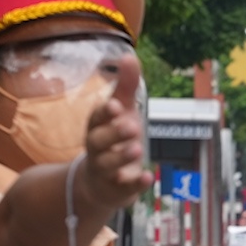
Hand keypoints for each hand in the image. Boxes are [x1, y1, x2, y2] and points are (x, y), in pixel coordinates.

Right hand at [78, 60, 149, 211]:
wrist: (100, 183)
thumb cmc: (113, 139)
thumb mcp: (122, 112)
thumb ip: (126, 86)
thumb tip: (129, 55)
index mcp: (97, 127)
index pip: (96, 118)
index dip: (104, 112)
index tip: (115, 105)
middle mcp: (97, 149)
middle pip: (98, 141)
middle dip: (113, 134)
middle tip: (131, 126)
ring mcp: (106, 172)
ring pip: (108, 165)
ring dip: (122, 158)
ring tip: (137, 149)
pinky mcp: (118, 190)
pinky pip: (125, 188)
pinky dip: (136, 183)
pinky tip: (148, 176)